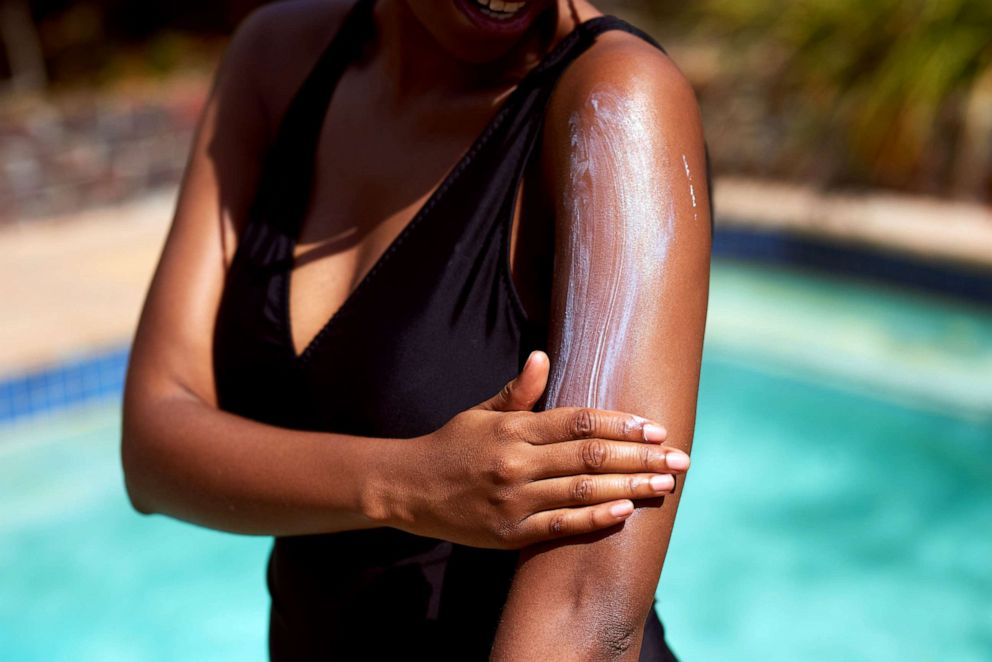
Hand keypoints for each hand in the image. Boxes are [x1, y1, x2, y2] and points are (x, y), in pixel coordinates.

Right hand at [381, 351, 690, 548]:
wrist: (408, 488)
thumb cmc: (451, 445)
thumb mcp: (481, 413)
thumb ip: (518, 392)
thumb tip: (543, 356)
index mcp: (513, 429)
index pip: (579, 422)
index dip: (621, 424)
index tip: (657, 428)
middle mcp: (516, 463)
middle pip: (590, 456)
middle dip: (640, 457)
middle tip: (680, 458)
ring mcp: (514, 500)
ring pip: (582, 490)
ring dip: (630, 487)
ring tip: (665, 484)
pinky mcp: (509, 534)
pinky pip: (560, 526)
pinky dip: (595, 518)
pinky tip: (626, 511)